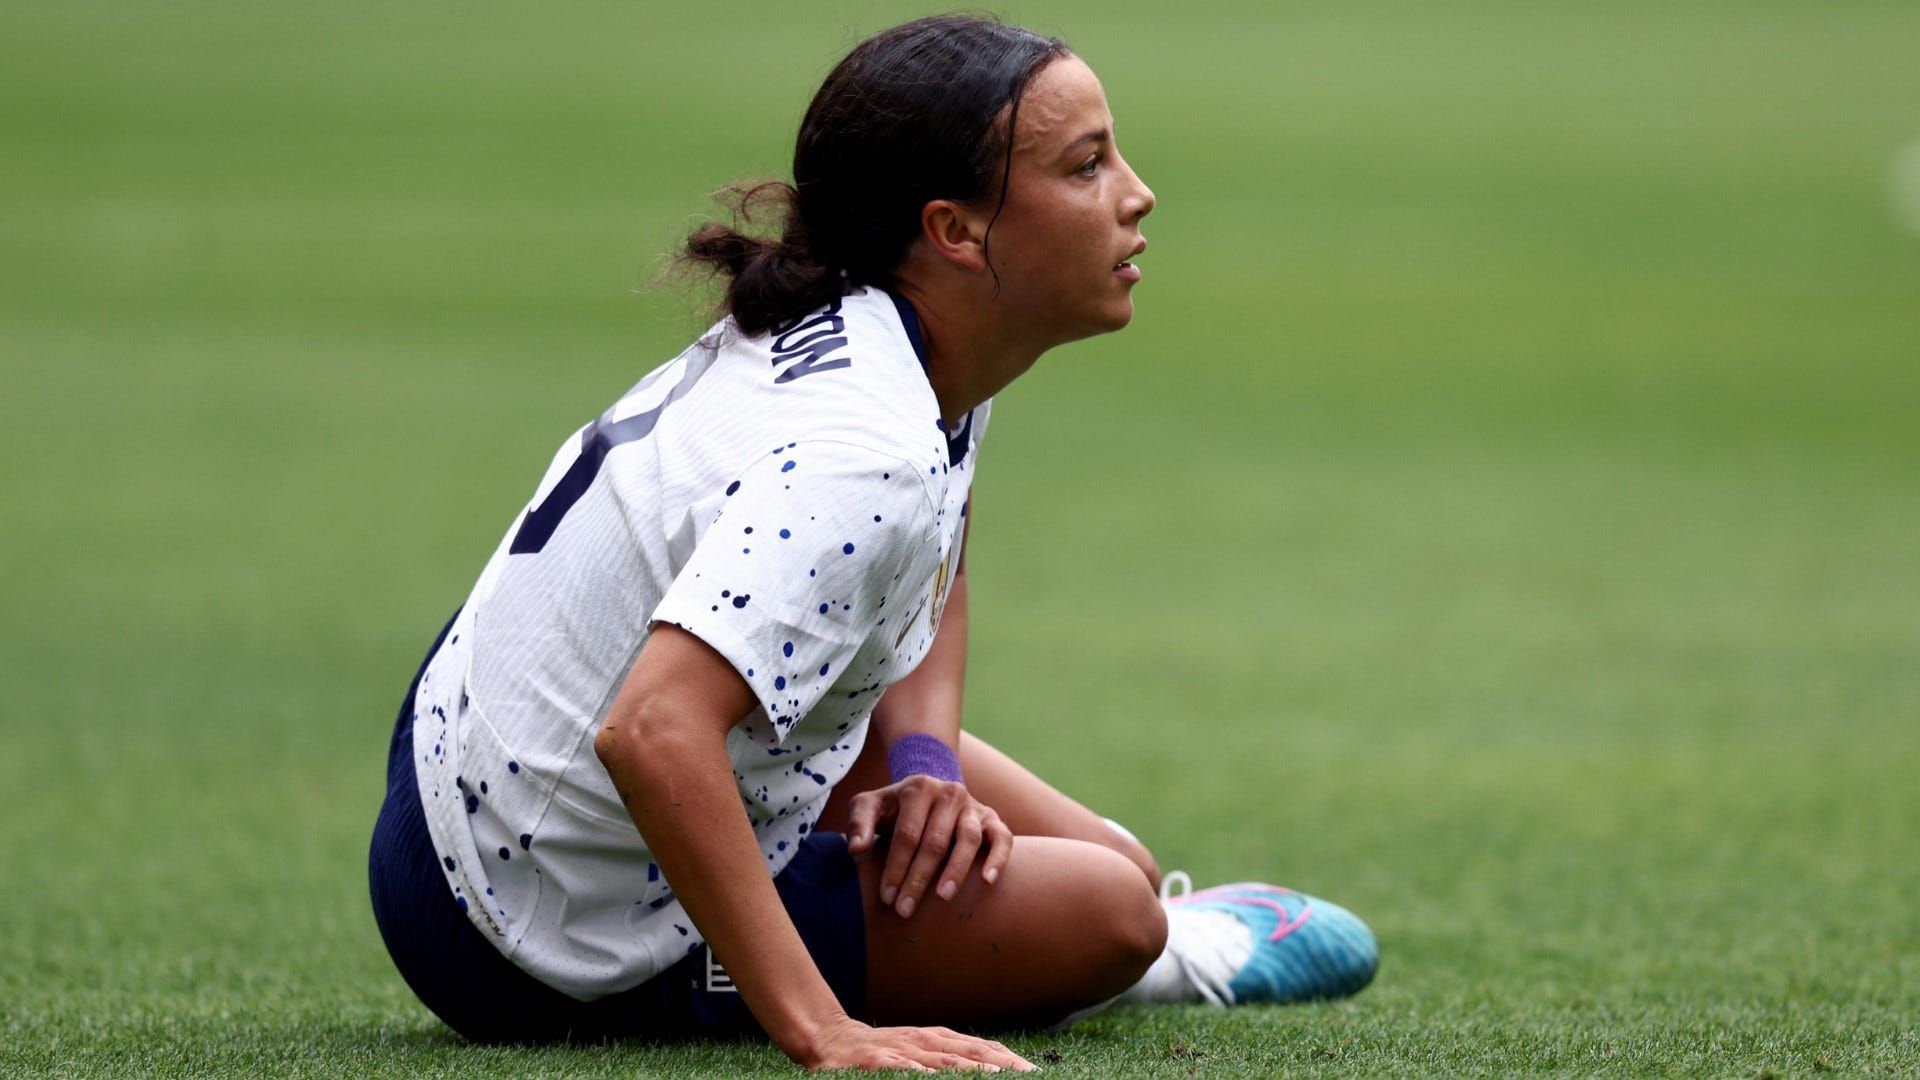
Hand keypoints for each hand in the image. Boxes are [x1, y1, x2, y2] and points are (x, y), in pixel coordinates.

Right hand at [797, 1016, 1035, 1071]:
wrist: (831, 1040)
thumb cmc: (883, 1051)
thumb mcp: (919, 1048)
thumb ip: (949, 1058)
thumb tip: (990, 1066)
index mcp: (939, 1038)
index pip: (983, 1048)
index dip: (1010, 1060)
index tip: (1034, 1072)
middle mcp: (926, 1040)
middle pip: (973, 1053)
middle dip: (1004, 1066)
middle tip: (1029, 1076)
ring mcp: (903, 1050)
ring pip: (945, 1062)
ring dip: (974, 1070)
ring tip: (999, 1077)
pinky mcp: (879, 1060)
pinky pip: (905, 1068)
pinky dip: (922, 1073)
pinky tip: (934, 1077)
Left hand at [845, 774, 1012, 918]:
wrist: (928, 792)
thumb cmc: (895, 808)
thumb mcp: (870, 806)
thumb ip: (859, 823)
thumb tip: (856, 850)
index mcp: (918, 788)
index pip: (907, 834)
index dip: (896, 867)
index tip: (887, 897)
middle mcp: (949, 793)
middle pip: (935, 841)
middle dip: (919, 878)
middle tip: (905, 910)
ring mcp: (973, 806)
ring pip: (968, 839)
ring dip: (956, 870)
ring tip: (942, 897)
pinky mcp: (992, 818)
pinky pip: (1002, 838)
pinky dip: (998, 858)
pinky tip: (987, 880)